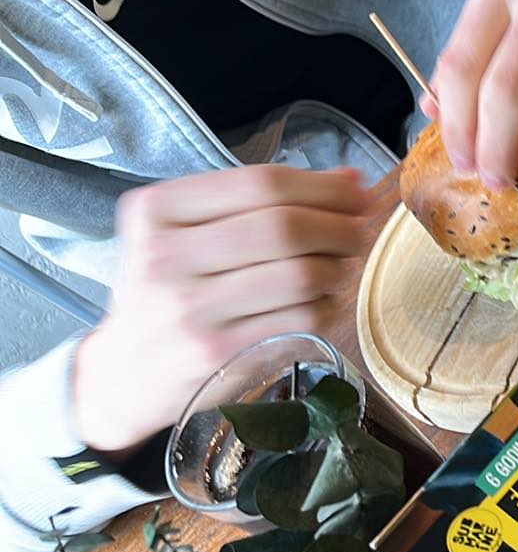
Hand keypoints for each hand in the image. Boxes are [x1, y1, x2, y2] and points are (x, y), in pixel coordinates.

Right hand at [70, 166, 373, 452]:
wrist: (128, 370)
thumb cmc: (173, 288)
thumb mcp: (192, 231)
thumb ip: (263, 200)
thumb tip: (349, 181)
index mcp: (157, 211)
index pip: (260, 183)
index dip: (323, 186)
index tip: (353, 192)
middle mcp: (165, 257)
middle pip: (284, 227)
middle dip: (339, 226)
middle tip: (355, 232)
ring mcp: (190, 309)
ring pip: (301, 274)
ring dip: (337, 267)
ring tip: (337, 267)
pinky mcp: (217, 353)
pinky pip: (301, 319)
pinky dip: (327, 305)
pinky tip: (320, 301)